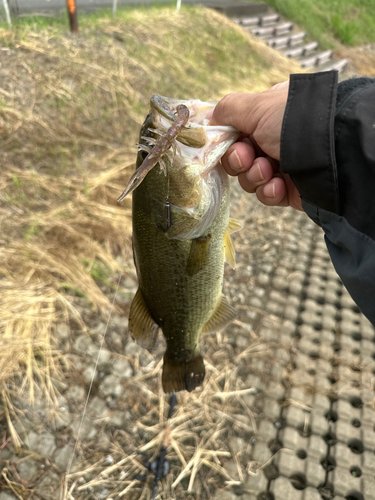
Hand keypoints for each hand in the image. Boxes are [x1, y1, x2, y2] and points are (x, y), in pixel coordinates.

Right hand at [211, 82, 302, 210]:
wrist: (331, 154)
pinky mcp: (289, 189)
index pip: (235, 132)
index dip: (227, 142)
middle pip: (238, 158)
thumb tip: (211, 117)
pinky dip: (268, 192)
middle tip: (247, 157)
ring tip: (268, 170)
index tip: (227, 144)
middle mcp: (274, 140)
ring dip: (254, 176)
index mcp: (268, 116)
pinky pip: (266, 195)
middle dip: (239, 160)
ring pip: (249, 178)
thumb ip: (229, 109)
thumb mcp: (257, 106)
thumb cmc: (294, 123)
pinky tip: (278, 186)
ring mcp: (282, 165)